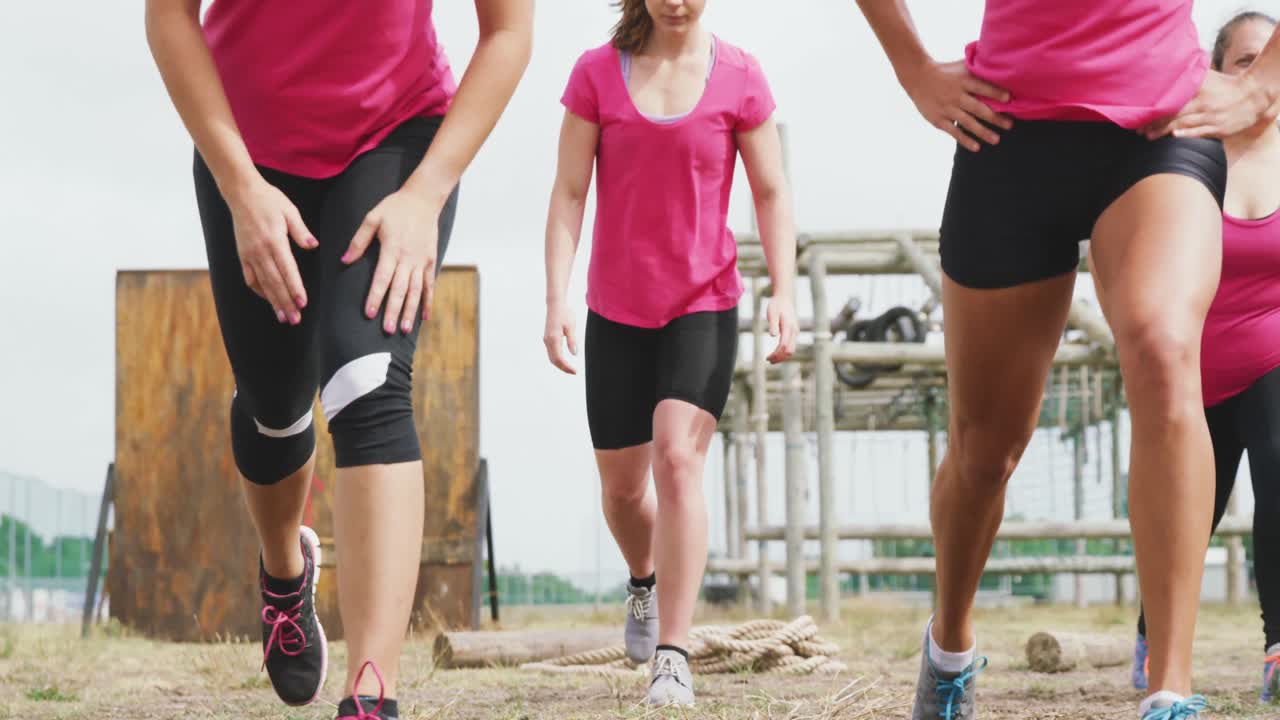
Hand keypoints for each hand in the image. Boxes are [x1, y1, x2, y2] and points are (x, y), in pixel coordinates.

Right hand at [227, 175, 316, 324]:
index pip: (287, 270)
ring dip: (273, 301)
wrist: (241, 193)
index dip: (295, 288)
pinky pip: (249, 278)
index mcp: (274, 240)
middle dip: (285, 302)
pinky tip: (268, 299)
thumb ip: (301, 231)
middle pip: (275, 282)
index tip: (302, 304)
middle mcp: (260, 250)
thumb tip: (313, 246)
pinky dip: (259, 290)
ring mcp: (249, 254)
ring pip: (262, 284)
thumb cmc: (269, 200)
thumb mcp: (290, 211)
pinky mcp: (242, 255)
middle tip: (295, 319)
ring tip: (283, 317)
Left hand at [343, 189, 441, 333]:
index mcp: (392, 248)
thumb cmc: (395, 207)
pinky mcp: (431, 260)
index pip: (382, 278)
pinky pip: (429, 284)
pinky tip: (424, 317)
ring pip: (416, 290)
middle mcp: (408, 258)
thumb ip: (358, 241)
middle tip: (387, 330)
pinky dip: (427, 301)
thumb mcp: (372, 218)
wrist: (423, 199)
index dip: (375, 296)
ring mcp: (421, 261)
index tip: (369, 313)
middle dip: (393, 311)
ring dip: (410, 311)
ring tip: (404, 329)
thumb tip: (344, 260)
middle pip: (400, 289)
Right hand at [543, 300, 578, 373]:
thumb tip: (574, 354)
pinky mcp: (547, 338)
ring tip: (570, 369)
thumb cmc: (565, 314)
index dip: (566, 367)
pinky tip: (565, 361)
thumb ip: (572, 341)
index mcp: (553, 339)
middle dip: (563, 368)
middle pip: (553, 360)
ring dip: (560, 364)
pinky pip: (551, 353)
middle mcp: (548, 341)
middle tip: (574, 372)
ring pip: (551, 357)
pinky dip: (557, 359)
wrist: (555, 305)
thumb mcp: (571, 326)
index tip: (575, 371)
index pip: (559, 358)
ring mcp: (546, 340)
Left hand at [766, 295, 798, 363]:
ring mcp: (795, 332)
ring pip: (792, 349)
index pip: (784, 346)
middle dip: (780, 358)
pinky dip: (784, 351)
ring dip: (782, 356)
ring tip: (771, 359)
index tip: (767, 358)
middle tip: (768, 360)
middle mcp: (794, 331)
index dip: (776, 354)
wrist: (784, 298)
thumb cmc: (776, 305)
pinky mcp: (794, 332)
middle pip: (789, 350)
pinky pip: (791, 345)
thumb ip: (772, 324)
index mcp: (788, 327)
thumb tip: (773, 336)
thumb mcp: (771, 313)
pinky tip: (776, 352)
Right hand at [900, 59, 1012, 151]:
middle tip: (1010, 125)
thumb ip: (979, 67)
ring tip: (996, 140)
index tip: (1008, 98)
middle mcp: (956, 95)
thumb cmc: (946, 71)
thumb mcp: (961, 66)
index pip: (981, 87)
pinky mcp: (938, 119)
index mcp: (963, 80)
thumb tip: (1001, 65)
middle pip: (978, 108)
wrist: (918, 77)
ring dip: (983, 132)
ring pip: (967, 122)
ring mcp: (947, 108)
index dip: (995, 92)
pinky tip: (976, 147)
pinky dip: (965, 140)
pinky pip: (953, 132)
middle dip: (995, 117)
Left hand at [1142, 70, 1276, 139]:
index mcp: (1199, 90)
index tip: (1140, 111)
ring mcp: (1211, 117)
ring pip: (1184, 124)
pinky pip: (1201, 132)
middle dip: (1155, 123)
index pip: (1173, 99)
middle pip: (1175, 114)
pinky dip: (1187, 134)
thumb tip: (1169, 65)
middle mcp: (1204, 103)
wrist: (1254, 96)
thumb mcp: (1208, 78)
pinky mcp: (1219, 128)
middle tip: (1138, 130)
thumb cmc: (1225, 86)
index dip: (1156, 106)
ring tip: (1148, 136)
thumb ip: (1189, 75)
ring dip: (1164, 131)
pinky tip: (1174, 137)